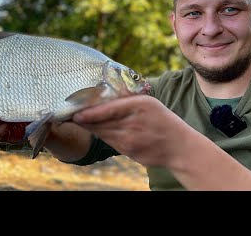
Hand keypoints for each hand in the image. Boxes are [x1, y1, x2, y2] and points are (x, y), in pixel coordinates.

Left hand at [72, 95, 191, 166]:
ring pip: (103, 133)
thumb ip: (126, 100)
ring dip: (90, 128)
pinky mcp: (129, 152)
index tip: (75, 112)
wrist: (180, 147)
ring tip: (79, 121)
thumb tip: (102, 97)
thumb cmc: (163, 121)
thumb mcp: (148, 103)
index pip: (107, 110)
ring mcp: (131, 140)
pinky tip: (96, 130)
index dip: (89, 112)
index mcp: (139, 106)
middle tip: (70, 115)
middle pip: (101, 123)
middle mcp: (133, 123)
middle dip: (84, 120)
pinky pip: (109, 142)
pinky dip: (101, 135)